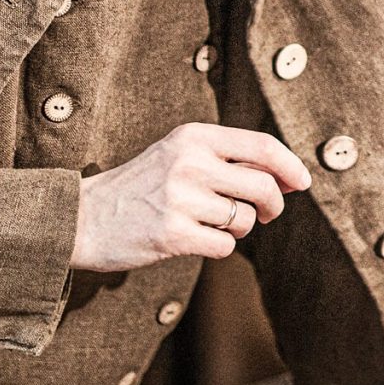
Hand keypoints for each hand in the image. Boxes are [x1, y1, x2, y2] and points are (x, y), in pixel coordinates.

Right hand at [70, 122, 312, 270]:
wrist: (81, 218)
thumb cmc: (141, 187)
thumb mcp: (179, 154)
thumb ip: (228, 158)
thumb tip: (289, 176)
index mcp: (194, 137)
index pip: (262, 146)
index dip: (291, 166)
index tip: (302, 183)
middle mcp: (189, 162)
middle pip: (264, 186)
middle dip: (273, 205)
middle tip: (265, 213)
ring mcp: (180, 199)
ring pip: (245, 219)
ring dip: (238, 228)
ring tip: (210, 223)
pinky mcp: (172, 234)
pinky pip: (225, 246)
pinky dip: (219, 247)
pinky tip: (194, 239)